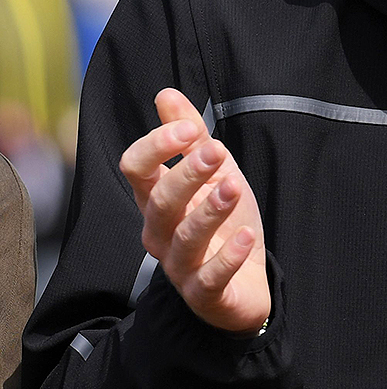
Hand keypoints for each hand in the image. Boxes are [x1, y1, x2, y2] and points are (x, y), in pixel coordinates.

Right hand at [119, 88, 269, 333]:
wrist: (245, 285)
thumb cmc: (223, 224)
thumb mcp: (213, 174)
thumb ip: (190, 137)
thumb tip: (166, 94)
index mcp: (156, 200)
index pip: (136, 169)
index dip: (157, 146)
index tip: (190, 128)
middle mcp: (160, 233)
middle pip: (161, 201)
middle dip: (187, 174)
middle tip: (217, 151)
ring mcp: (180, 267)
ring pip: (185, 238)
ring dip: (210, 211)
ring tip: (234, 187)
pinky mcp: (205, 295)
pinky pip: (211, 277)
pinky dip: (229, 256)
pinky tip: (248, 236)